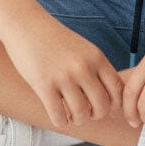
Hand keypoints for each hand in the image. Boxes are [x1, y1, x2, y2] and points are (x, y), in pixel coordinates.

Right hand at [2, 13, 124, 130]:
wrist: (26, 24)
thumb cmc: (55, 40)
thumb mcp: (84, 49)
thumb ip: (97, 70)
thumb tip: (111, 100)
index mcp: (97, 57)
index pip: (118, 91)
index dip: (113, 105)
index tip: (100, 105)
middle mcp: (84, 67)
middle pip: (102, 107)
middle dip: (94, 115)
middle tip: (84, 110)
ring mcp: (64, 76)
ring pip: (81, 115)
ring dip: (76, 120)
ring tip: (70, 113)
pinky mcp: (43, 85)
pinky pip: (59, 117)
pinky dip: (60, 121)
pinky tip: (56, 113)